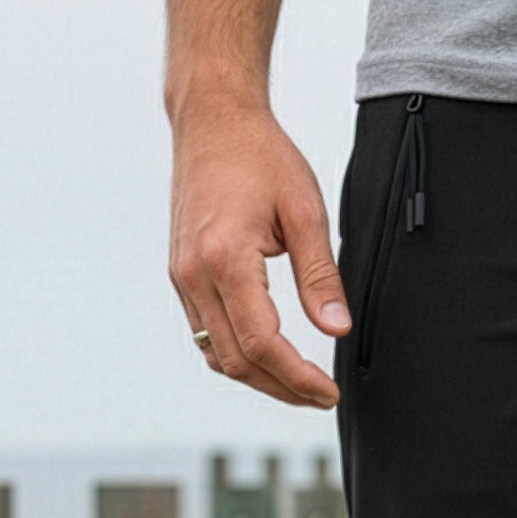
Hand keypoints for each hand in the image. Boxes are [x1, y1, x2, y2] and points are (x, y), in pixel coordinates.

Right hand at [168, 99, 348, 407]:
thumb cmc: (259, 156)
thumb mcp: (305, 212)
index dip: (296, 378)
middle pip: (236, 361)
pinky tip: (268, 357)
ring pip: (216, 354)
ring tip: (299, 384)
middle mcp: (193, 273)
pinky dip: (237, 355)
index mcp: (224, 259)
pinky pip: (205, 333)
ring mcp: (181, 276)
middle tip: (320, 396)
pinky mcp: (180, 274)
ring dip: (258, 378)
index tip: (327, 392)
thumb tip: (336, 328)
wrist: (212, 121)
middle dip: (282, 388)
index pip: (260, 344)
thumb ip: (321, 276)